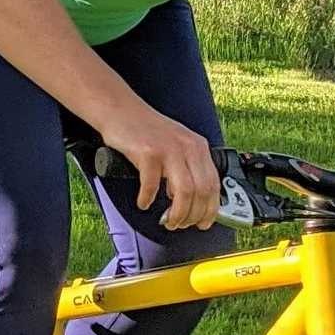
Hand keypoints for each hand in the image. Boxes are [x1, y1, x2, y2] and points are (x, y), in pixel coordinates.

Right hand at [106, 106, 223, 232]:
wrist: (120, 109)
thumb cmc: (145, 130)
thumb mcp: (176, 145)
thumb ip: (187, 168)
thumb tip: (192, 202)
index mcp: (198, 146)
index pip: (214, 184)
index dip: (210, 209)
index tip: (204, 223)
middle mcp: (188, 146)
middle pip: (201, 191)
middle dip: (192, 216)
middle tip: (179, 224)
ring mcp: (169, 149)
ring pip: (184, 192)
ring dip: (176, 213)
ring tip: (166, 220)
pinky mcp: (149, 152)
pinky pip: (152, 185)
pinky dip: (148, 199)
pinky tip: (144, 202)